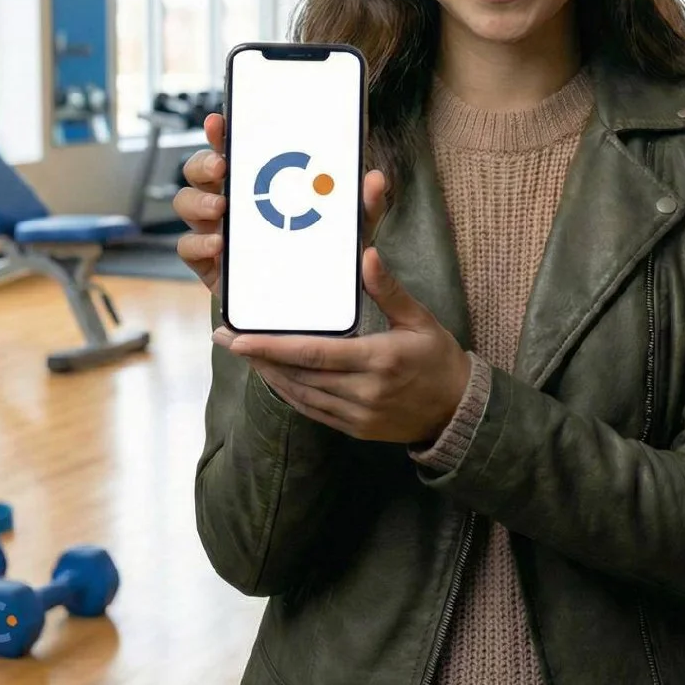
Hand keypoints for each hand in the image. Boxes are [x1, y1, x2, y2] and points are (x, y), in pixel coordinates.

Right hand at [175, 114, 388, 295]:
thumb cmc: (326, 251)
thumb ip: (365, 203)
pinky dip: (198, 243)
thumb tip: (375, 179)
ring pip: (186, 204)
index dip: (221, 132)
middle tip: (222, 167)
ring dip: (199, 202)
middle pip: (199, 170)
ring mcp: (216, 230)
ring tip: (220, 208)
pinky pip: (188, 248)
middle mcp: (230, 200)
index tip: (219, 121)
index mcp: (258, 181)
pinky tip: (218, 244)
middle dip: (204, 162)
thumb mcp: (351, 226)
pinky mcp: (210, 264)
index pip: (233, 147)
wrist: (314, 300)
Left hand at [212, 247, 470, 444]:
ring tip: (243, 354)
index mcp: (378, 359)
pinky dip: (289, 393)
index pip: (314, 353)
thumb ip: (388, 290)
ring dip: (269, 374)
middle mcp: (364, 392)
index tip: (239, 337)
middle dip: (258, 357)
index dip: (272, 346)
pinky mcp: (354, 428)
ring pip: (300, 394)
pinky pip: (312, 410)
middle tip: (226, 338)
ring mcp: (357, 415)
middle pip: (298, 375)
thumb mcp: (419, 319)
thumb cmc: (439, 358)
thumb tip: (365, 255)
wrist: (458, 411)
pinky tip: (274, 376)